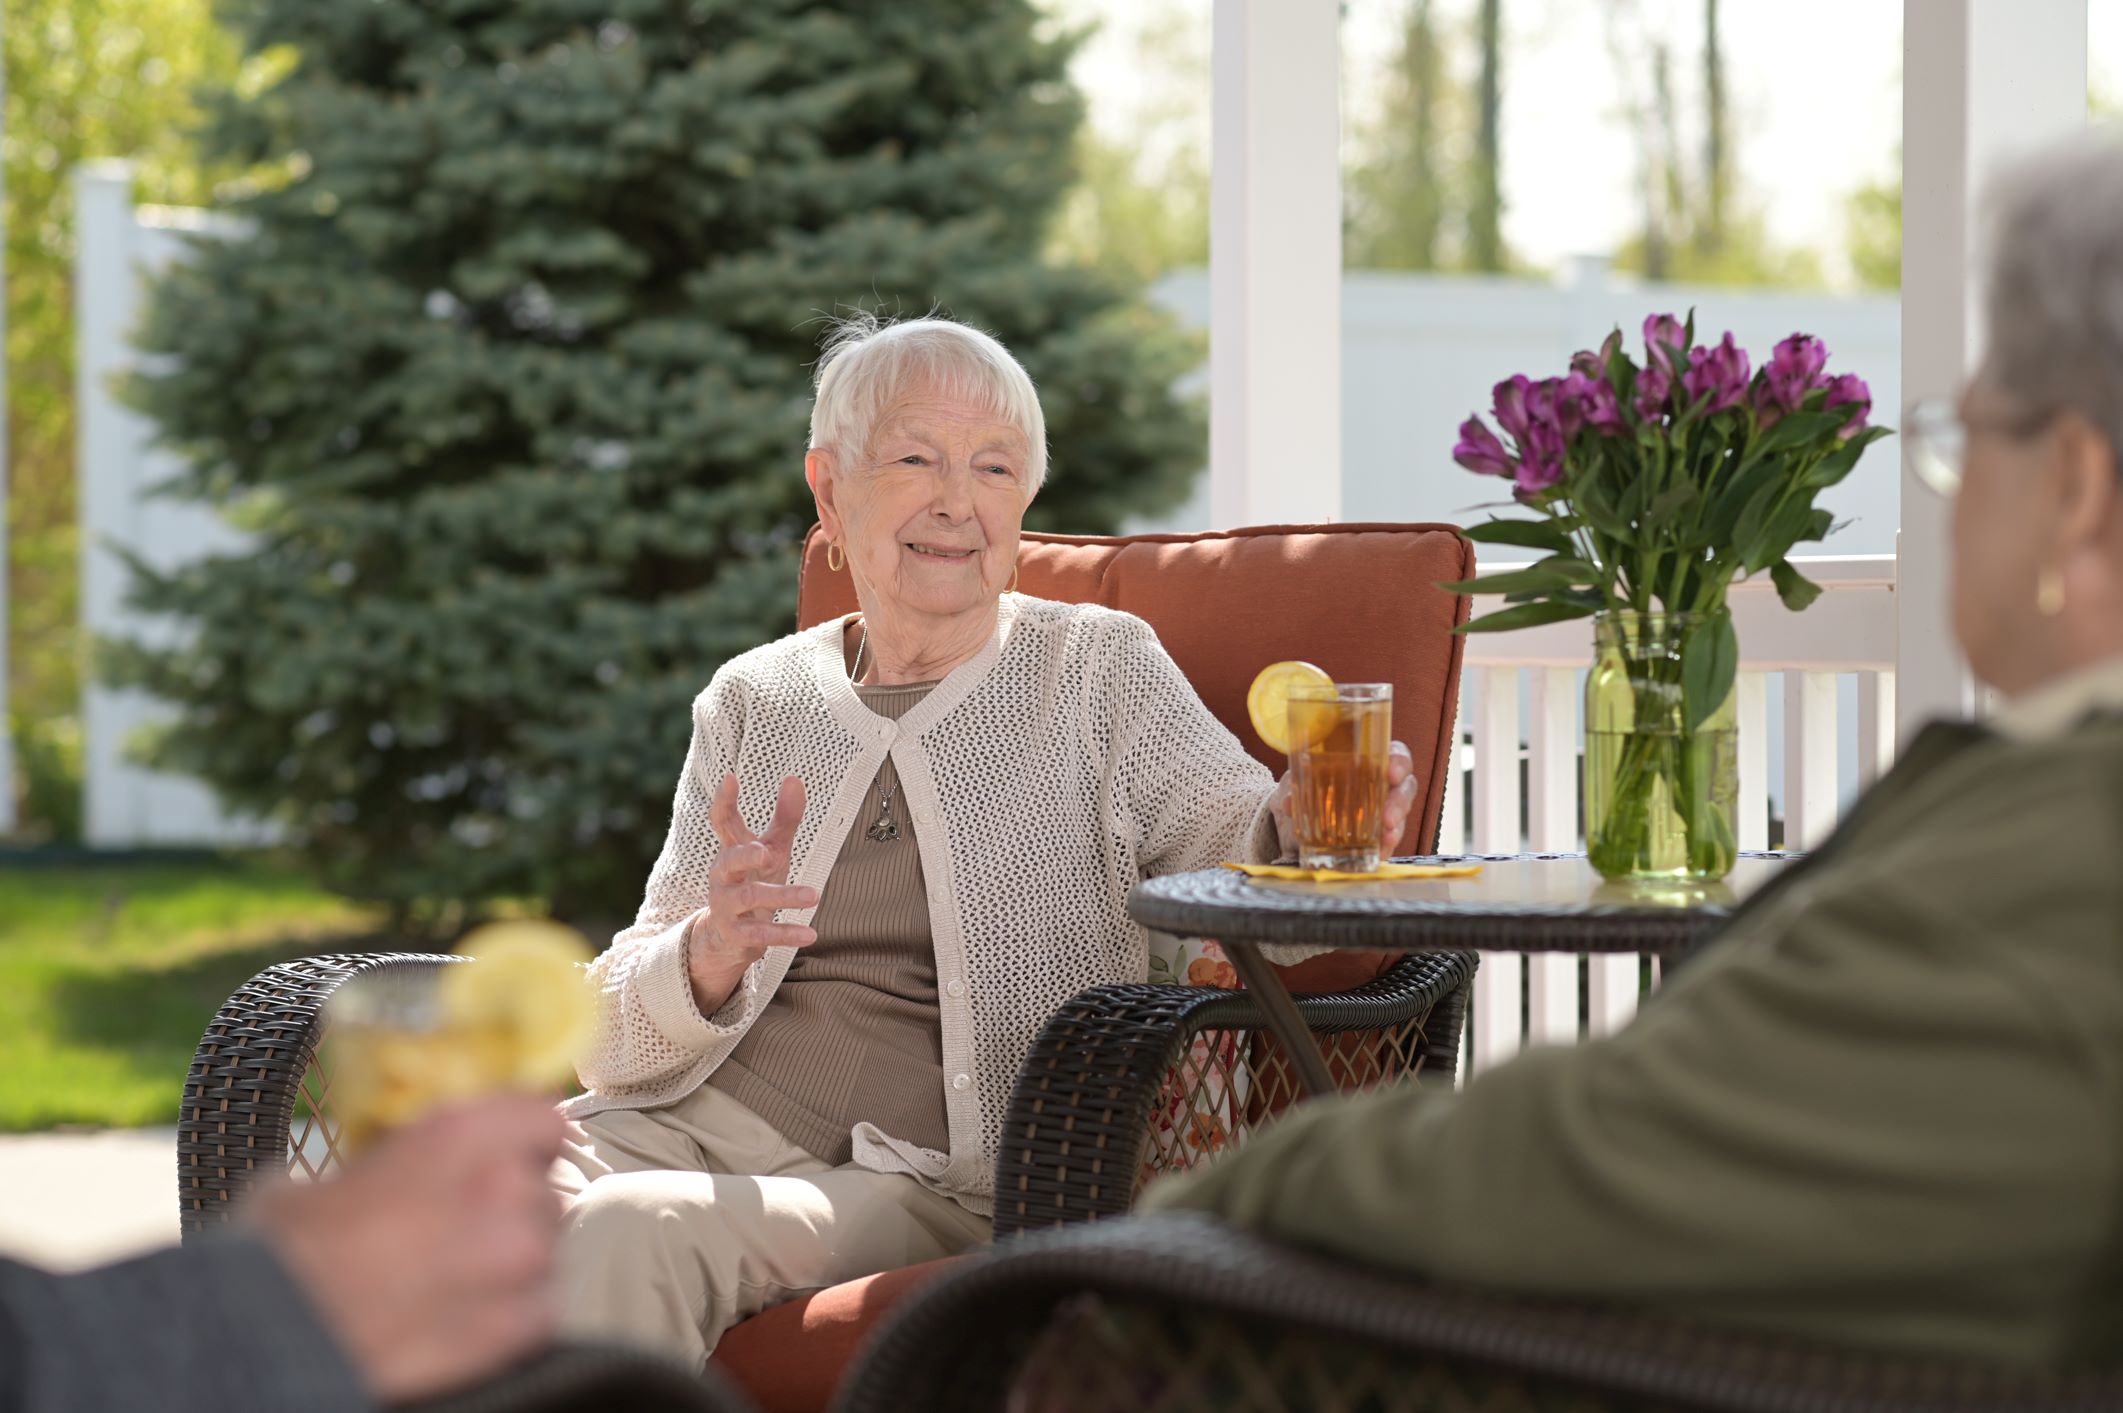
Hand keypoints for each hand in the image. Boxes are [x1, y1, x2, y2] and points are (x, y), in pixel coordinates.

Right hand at [247, 1096, 566, 1404]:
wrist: (271, 1332)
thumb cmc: (285, 1250)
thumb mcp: (339, 1170)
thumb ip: (405, 1156)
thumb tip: (409, 1161)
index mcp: (464, 1133)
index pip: (544, 1120)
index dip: (524, 1142)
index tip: (508, 1158)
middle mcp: (504, 1186)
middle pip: (542, 1192)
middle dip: (508, 1211)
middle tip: (457, 1233)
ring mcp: (517, 1259)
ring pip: (544, 1251)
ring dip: (510, 1263)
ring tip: (450, 1281)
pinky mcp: (516, 1326)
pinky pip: (540, 1311)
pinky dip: (512, 1317)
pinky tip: (462, 1319)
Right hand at [690, 772, 816, 1013]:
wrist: (729, 936)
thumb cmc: (754, 881)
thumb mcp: (772, 851)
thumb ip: (784, 819)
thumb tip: (794, 779)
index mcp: (731, 850)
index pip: (723, 822)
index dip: (724, 801)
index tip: (730, 778)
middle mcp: (722, 876)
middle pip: (729, 860)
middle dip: (747, 856)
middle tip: (769, 853)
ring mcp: (725, 905)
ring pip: (750, 897)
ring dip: (783, 896)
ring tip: (815, 896)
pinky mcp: (734, 934)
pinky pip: (759, 934)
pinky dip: (785, 933)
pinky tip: (810, 934)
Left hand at [1270, 740, 1423, 858]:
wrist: (1297, 817)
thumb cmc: (1306, 787)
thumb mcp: (1298, 782)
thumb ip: (1296, 787)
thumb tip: (1290, 802)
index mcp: (1369, 760)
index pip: (1395, 754)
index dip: (1398, 762)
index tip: (1391, 772)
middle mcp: (1382, 784)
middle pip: (1405, 787)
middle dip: (1399, 802)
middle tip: (1388, 817)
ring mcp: (1384, 810)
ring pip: (1401, 815)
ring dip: (1396, 828)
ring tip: (1386, 837)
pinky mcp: (1379, 835)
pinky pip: (1389, 840)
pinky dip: (1385, 847)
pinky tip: (1380, 852)